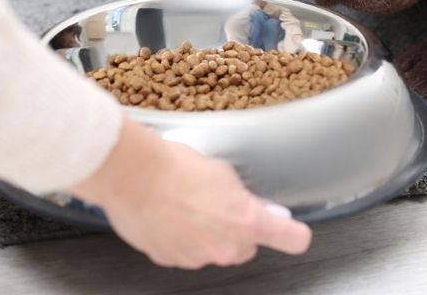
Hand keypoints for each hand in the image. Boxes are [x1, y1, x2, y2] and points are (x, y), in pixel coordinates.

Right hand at [72, 117, 311, 268]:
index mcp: (247, 222)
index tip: (293, 229)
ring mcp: (196, 257)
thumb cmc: (176, 167)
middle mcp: (225, 247)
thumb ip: (245, 197)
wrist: (133, 176)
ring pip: (216, 250)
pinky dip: (184, 238)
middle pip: (247, 246)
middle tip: (225, 205)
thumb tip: (253, 204)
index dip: (293, 233)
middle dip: (240, 230)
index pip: (292, 240)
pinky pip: (187, 252)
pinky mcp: (170, 259)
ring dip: (210, 234)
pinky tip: (173, 215)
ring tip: (192, 205)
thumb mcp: (225, 174)